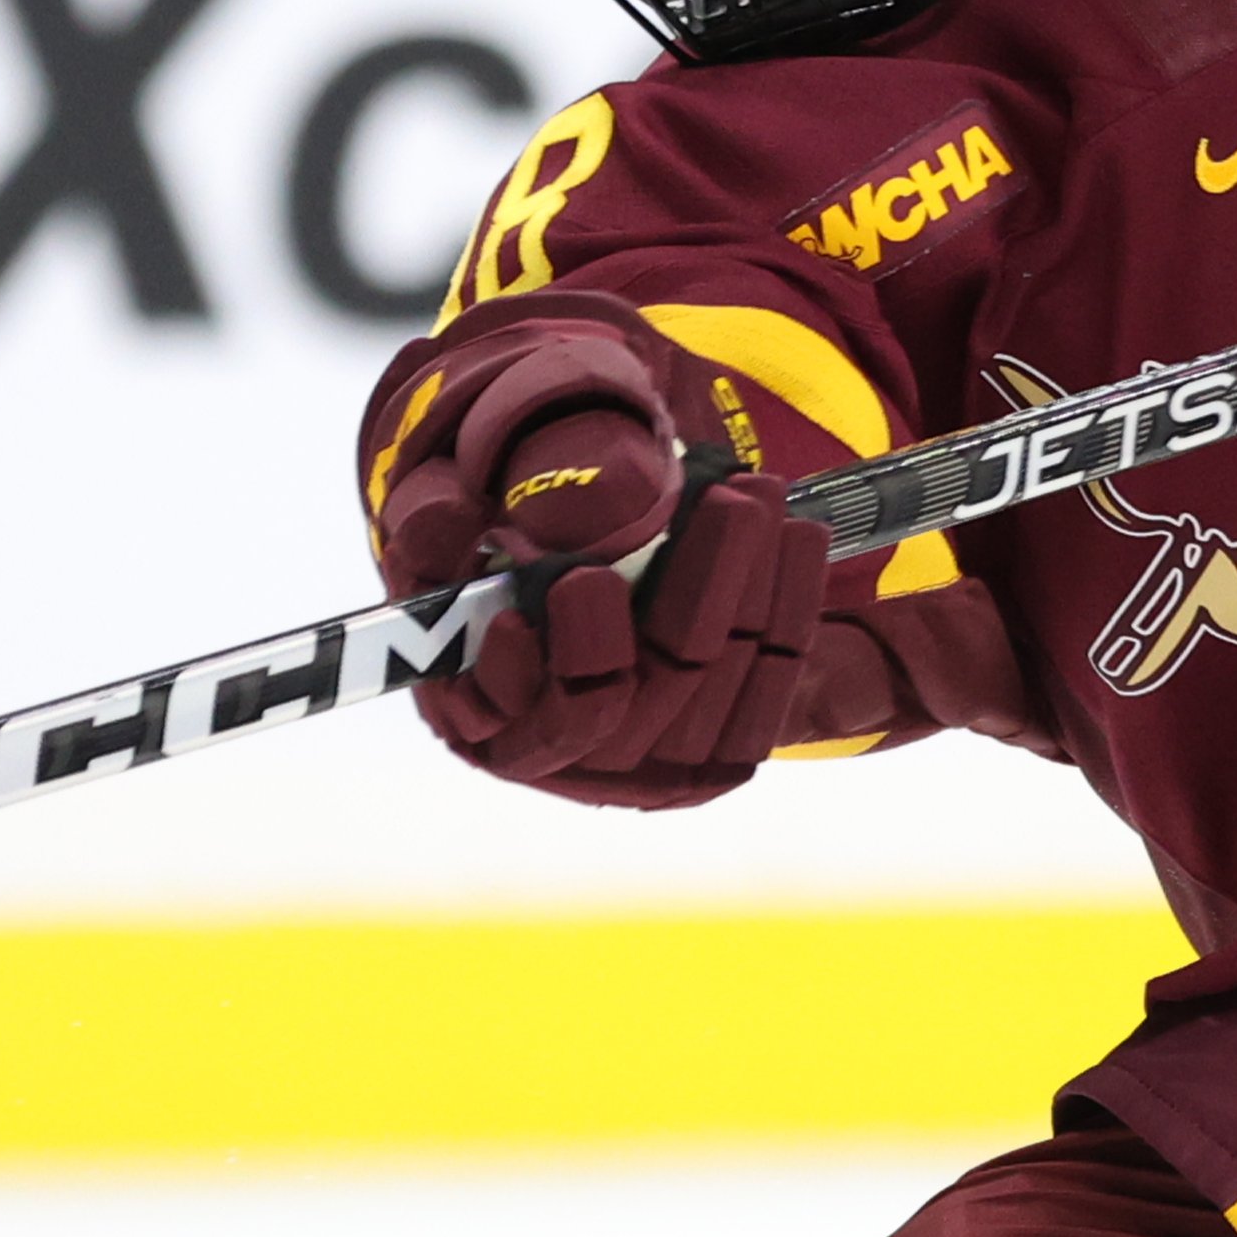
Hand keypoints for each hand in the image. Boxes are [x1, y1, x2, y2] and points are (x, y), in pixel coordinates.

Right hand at [357, 306, 828, 808]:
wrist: (579, 491)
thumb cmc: (494, 485)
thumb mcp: (452, 482)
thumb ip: (437, 504)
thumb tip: (445, 527)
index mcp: (470, 706)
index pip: (507, 713)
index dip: (556, 657)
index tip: (584, 579)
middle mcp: (554, 746)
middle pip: (628, 702)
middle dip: (687, 596)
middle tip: (728, 502)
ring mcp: (639, 754)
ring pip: (705, 696)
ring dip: (748, 593)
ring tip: (761, 495)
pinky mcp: (713, 742)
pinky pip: (764, 691)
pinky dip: (787, 610)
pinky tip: (799, 533)